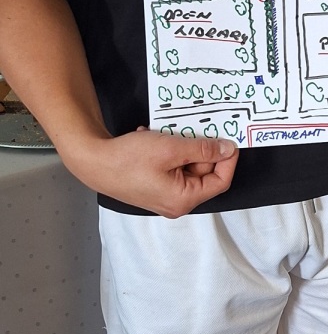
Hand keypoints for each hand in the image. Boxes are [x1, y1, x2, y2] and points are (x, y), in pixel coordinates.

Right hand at [66, 124, 238, 218]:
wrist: (93, 161)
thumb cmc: (129, 159)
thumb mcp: (172, 148)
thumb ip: (203, 149)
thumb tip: (228, 150)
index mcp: (184, 199)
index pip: (221, 181)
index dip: (228, 159)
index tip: (228, 140)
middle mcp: (176, 203)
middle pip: (204, 173)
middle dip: (200, 149)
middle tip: (192, 130)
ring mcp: (164, 196)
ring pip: (187, 167)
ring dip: (182, 148)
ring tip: (166, 135)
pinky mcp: (154, 187)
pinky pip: (172, 168)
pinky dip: (169, 151)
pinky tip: (153, 139)